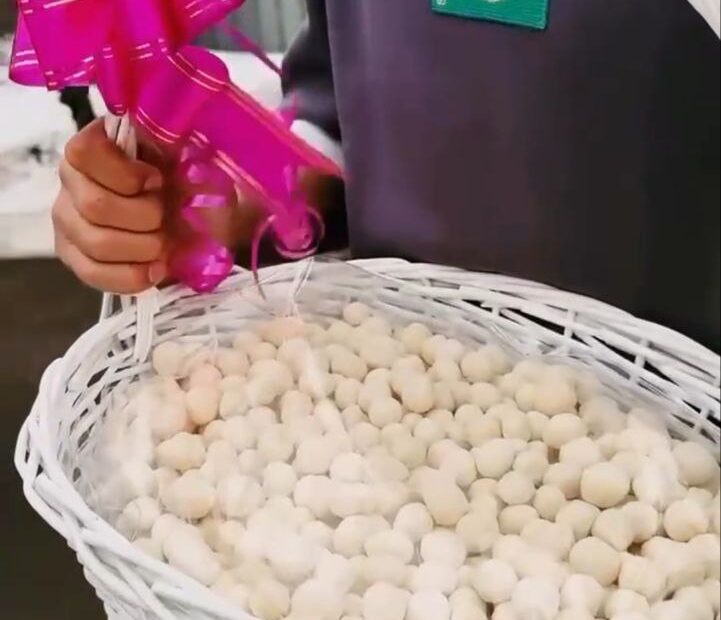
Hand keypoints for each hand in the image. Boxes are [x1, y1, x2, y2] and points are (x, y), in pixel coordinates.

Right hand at [53, 119, 260, 293]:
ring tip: (163, 243)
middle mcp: (72, 179)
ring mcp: (69, 220)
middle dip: (144, 217)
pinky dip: (132, 276)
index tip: (157, 180)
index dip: (125, 174)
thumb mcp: (192, 159)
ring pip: (95, 243)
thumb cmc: (193, 184)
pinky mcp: (75, 257)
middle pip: (94, 206)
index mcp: (97, 144)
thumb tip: (174, 169)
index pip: (84, 152)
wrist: (203, 221)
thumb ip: (176, 152)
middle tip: (165, 216)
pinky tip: (155, 269)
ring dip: (143, 247)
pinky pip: (93, 274)